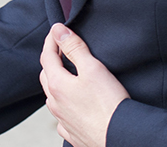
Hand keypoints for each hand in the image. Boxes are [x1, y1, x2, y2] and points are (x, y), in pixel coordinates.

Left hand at [39, 24, 128, 146]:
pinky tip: (71, 106)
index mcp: (57, 85)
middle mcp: (55, 104)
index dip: (51, 41)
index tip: (55, 31)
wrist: (120, 136)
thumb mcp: (93, 68)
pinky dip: (64, 107)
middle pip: (46, 76)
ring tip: (65, 75)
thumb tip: (58, 31)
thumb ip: (74, 47)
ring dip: (56, 83)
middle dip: (51, 61)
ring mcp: (62, 120)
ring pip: (52, 98)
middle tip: (59, 50)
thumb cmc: (108, 105)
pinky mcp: (72, 133)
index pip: (47, 56)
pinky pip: (61, 118)